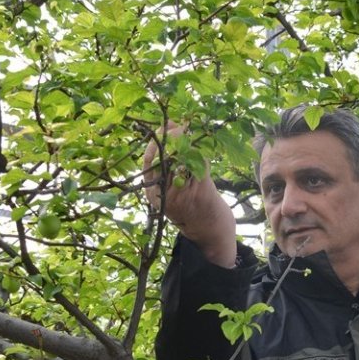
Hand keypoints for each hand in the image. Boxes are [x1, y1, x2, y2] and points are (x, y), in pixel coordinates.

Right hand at [143, 123, 236, 266]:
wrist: (210, 234)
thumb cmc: (192, 207)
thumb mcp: (171, 191)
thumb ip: (167, 165)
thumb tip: (169, 128)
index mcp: (152, 194)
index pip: (148, 163)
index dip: (157, 142)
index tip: (165, 127)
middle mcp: (162, 196)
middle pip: (163, 158)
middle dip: (172, 137)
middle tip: (182, 125)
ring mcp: (180, 195)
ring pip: (180, 160)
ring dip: (188, 142)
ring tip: (193, 131)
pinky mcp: (199, 194)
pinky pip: (198, 166)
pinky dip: (201, 152)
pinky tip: (204, 145)